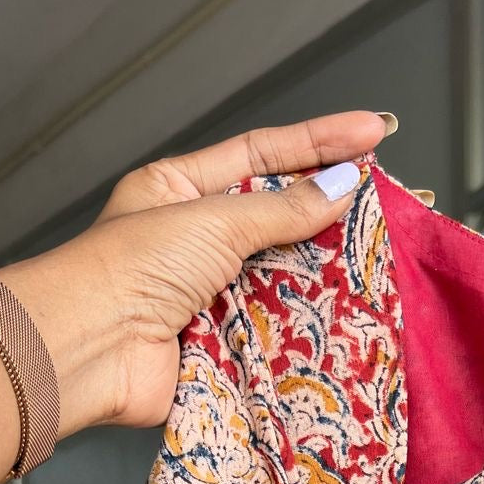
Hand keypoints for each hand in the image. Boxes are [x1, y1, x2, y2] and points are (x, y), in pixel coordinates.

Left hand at [0, 111, 393, 436]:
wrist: (92, 350)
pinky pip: (273, 330)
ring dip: (324, 272)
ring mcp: (208, 295)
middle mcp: (193, 239)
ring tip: (380, 259)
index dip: (320, 143)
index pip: (262, 155)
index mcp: (179, 189)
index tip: (374, 133)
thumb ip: (282, 209)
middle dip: (330, 212)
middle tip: (391, 202)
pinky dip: (305, 326)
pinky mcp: (220, 346)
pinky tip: (346, 317)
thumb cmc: (131, 268)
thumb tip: (340, 189)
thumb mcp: (212, 220)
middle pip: (276, 218)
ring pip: (280, 277)